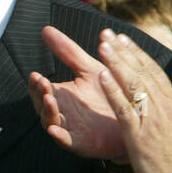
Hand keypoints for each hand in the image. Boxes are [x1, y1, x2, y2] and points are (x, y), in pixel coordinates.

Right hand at [28, 25, 129, 159]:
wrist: (135, 119)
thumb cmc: (112, 92)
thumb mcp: (89, 68)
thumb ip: (68, 51)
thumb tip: (46, 29)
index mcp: (61, 95)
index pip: (40, 89)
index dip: (36, 83)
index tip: (36, 75)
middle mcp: (61, 112)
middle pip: (41, 104)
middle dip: (39, 95)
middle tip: (42, 85)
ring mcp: (69, 128)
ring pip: (50, 121)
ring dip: (47, 112)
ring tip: (50, 100)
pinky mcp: (80, 143)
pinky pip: (66, 141)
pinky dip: (58, 136)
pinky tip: (54, 129)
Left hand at [96, 30, 171, 172]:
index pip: (154, 72)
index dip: (138, 53)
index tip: (124, 38)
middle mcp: (163, 107)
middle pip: (141, 73)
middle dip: (123, 52)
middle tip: (107, 34)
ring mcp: (151, 120)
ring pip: (132, 86)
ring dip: (117, 64)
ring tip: (103, 46)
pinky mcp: (139, 135)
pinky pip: (124, 109)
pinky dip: (113, 91)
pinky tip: (102, 76)